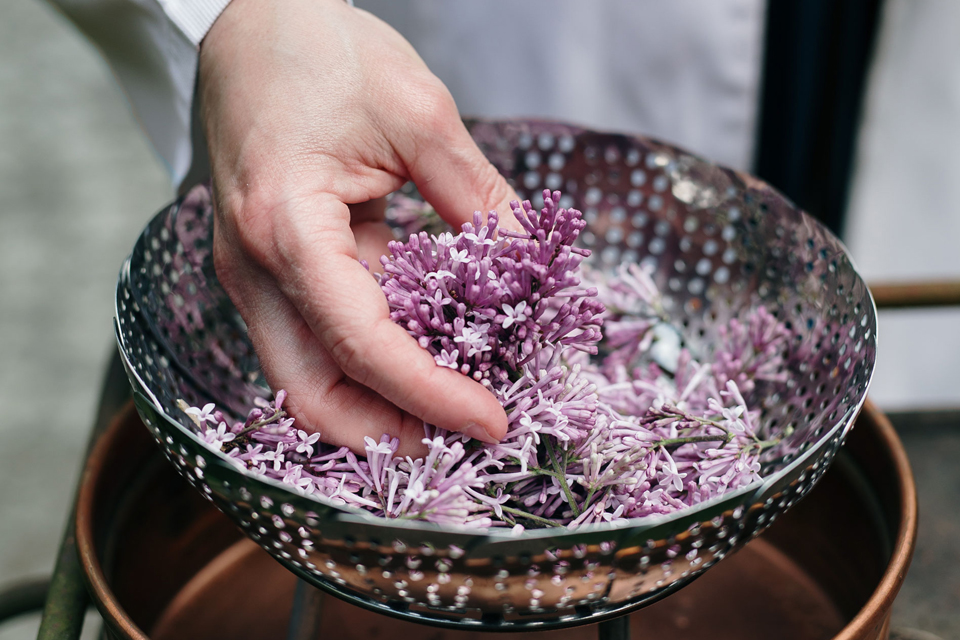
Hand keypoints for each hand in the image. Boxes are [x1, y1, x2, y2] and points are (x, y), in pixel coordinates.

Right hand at [199, 0, 519, 455]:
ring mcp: (254, 274)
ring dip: (376, 406)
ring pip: (308, 377)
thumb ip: (478, 196)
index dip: (429, 394)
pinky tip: (423, 357)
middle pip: (313, 392)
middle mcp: (254, 268)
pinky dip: (368, 364)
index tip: (492, 419)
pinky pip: (316, 338)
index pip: (361, 345)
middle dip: (387, 432)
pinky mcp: (270, 268)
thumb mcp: (418, 114)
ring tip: (449, 411)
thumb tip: (533, 262)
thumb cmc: (319, 51)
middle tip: (463, 439)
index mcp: (284, 228)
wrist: (248, 21)